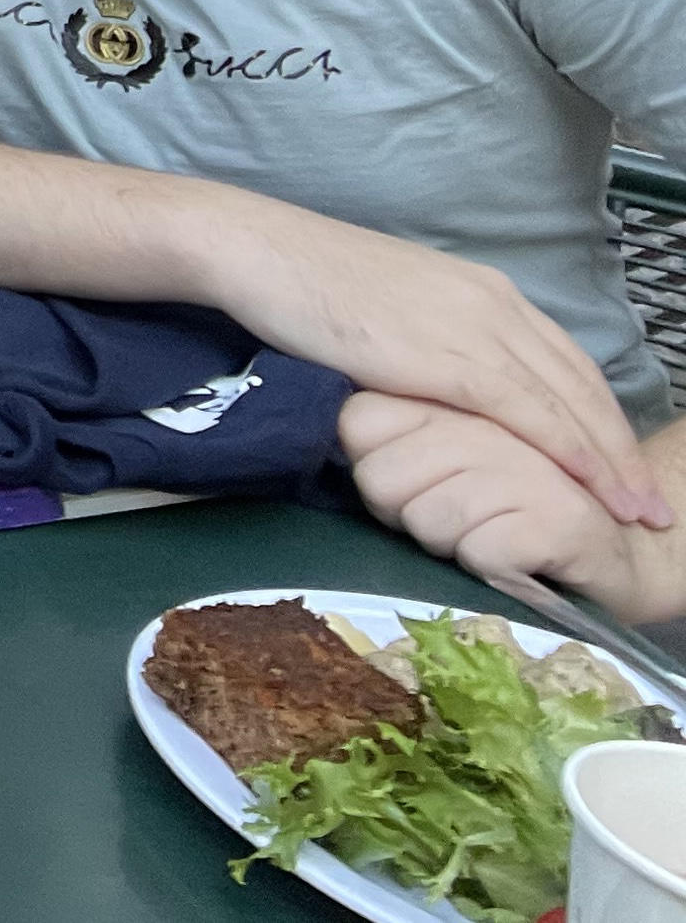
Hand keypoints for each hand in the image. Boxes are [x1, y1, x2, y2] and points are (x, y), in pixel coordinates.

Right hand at [198, 200, 669, 531]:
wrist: (258, 250)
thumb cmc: (301, 281)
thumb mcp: (385, 311)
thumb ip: (424, 342)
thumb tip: (432, 389)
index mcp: (480, 291)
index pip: (563, 362)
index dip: (600, 417)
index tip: (620, 465)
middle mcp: (494, 303)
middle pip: (581, 384)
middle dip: (622, 448)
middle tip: (652, 503)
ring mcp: (474, 327)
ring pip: (567, 403)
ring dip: (610, 462)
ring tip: (638, 509)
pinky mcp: (447, 355)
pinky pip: (527, 412)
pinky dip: (569, 451)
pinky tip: (591, 485)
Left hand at [338, 392, 685, 622]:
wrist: (625, 551)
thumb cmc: (518, 505)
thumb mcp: (451, 455)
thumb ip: (396, 434)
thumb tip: (335, 437)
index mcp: (457, 393)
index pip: (357, 422)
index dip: (372, 467)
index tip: (406, 486)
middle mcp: (491, 419)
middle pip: (379, 479)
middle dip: (404, 515)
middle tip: (450, 520)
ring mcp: (530, 466)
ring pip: (425, 519)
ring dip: (446, 544)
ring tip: (485, 536)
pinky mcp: (561, 518)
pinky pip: (477, 551)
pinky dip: (488, 568)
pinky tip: (516, 557)